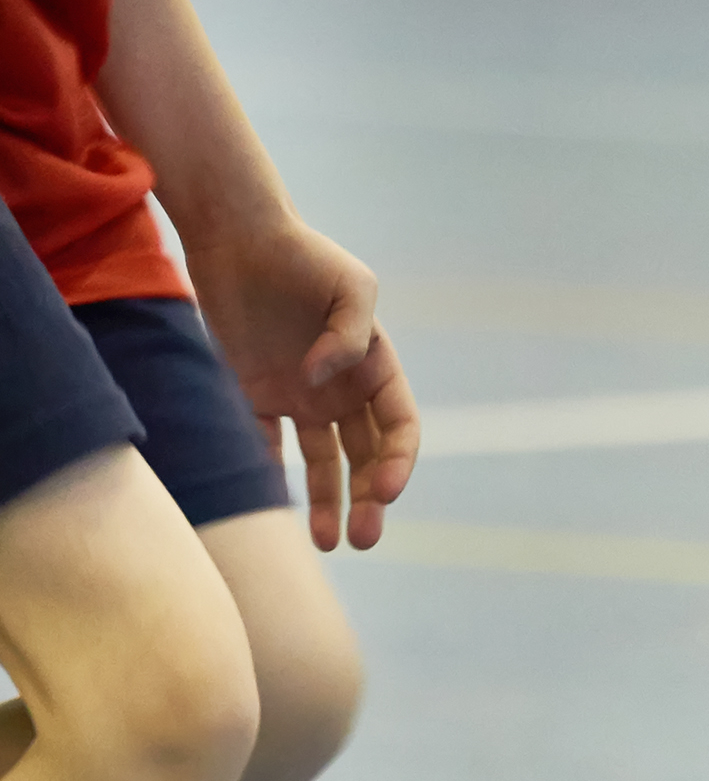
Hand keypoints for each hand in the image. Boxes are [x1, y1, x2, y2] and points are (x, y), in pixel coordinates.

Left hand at [184, 224, 419, 552]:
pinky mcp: (255, 393)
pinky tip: (273, 505)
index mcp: (375, 368)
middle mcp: (343, 389)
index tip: (385, 490)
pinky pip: (266, 443)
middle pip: (366, 457)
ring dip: (328, 503)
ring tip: (329, 544)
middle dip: (369, 500)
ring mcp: (301, 396)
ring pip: (323, 463)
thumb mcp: (350, 284)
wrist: (238, 236)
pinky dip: (270, 474)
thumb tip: (323, 379)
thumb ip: (351, 333)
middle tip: (363, 538)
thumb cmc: (303, 255)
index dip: (398, 463)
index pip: (398, 428)